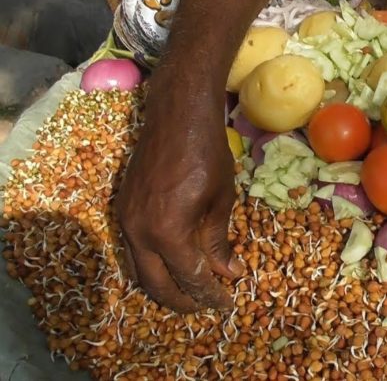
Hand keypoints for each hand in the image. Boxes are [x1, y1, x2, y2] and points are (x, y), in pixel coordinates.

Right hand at [115, 75, 241, 311]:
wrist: (177, 117)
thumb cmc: (207, 155)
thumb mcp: (221, 200)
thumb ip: (218, 241)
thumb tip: (228, 273)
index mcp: (168, 232)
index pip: (188, 277)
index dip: (209, 294)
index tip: (226, 303)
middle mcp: (139, 232)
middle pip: (156, 284)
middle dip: (182, 300)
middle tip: (205, 305)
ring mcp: (126, 220)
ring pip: (140, 270)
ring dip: (163, 285)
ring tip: (190, 291)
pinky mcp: (122, 209)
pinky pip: (133, 249)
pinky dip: (152, 264)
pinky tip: (171, 264)